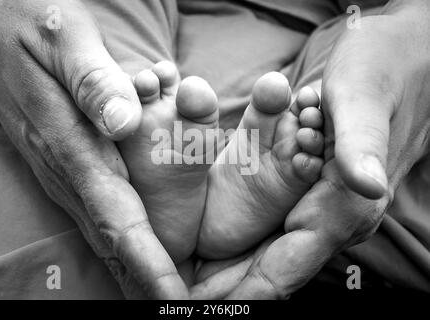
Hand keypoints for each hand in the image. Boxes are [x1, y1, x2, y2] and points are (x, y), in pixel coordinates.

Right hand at [0, 0, 186, 298]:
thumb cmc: (35, 28)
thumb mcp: (66, 37)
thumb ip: (93, 79)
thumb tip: (122, 122)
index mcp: (71, 143)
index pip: (115, 215)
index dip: (145, 261)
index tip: (170, 299)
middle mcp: (67, 171)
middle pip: (113, 240)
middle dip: (145, 283)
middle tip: (179, 315)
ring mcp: (65, 174)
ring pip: (106, 236)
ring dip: (137, 273)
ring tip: (167, 303)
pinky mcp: (69, 170)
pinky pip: (101, 217)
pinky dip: (124, 248)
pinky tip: (142, 266)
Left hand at [191, 0, 429, 298]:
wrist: (399, 61)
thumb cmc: (381, 71)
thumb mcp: (362, 95)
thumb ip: (361, 141)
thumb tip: (366, 185)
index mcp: (345, 204)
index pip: (284, 268)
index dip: (241, 296)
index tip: (196, 312)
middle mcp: (335, 215)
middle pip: (270, 270)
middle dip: (225, 291)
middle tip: (174, 305)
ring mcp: (324, 206)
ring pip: (269, 252)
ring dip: (228, 273)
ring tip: (184, 292)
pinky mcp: (314, 191)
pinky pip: (274, 227)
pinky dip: (239, 243)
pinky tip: (210, 256)